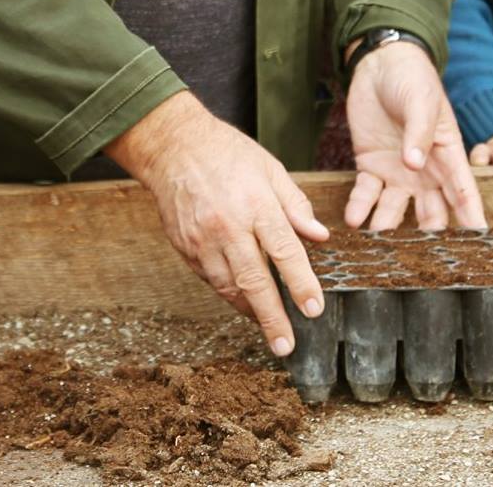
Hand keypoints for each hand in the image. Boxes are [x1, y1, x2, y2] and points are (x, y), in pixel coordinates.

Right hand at [105, 91, 329, 356]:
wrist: (173, 147)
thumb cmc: (227, 153)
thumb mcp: (270, 169)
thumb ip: (295, 205)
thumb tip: (319, 236)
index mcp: (256, 204)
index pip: (284, 251)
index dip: (301, 283)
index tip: (314, 309)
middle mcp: (228, 226)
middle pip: (254, 281)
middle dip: (272, 317)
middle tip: (285, 345)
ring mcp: (202, 239)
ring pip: (228, 286)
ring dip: (249, 310)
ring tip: (268, 328)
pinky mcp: (185, 247)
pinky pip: (209, 278)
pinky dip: (228, 292)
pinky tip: (242, 299)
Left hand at [343, 41, 488, 233]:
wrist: (380, 64)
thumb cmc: (412, 79)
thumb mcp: (421, 102)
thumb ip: (418, 134)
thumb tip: (414, 164)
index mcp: (447, 154)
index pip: (463, 191)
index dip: (471, 216)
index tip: (477, 240)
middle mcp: (425, 171)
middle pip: (431, 210)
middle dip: (428, 234)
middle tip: (422, 256)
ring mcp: (397, 171)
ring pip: (396, 209)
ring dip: (388, 226)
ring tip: (379, 243)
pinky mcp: (371, 166)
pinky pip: (366, 193)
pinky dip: (360, 207)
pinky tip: (354, 220)